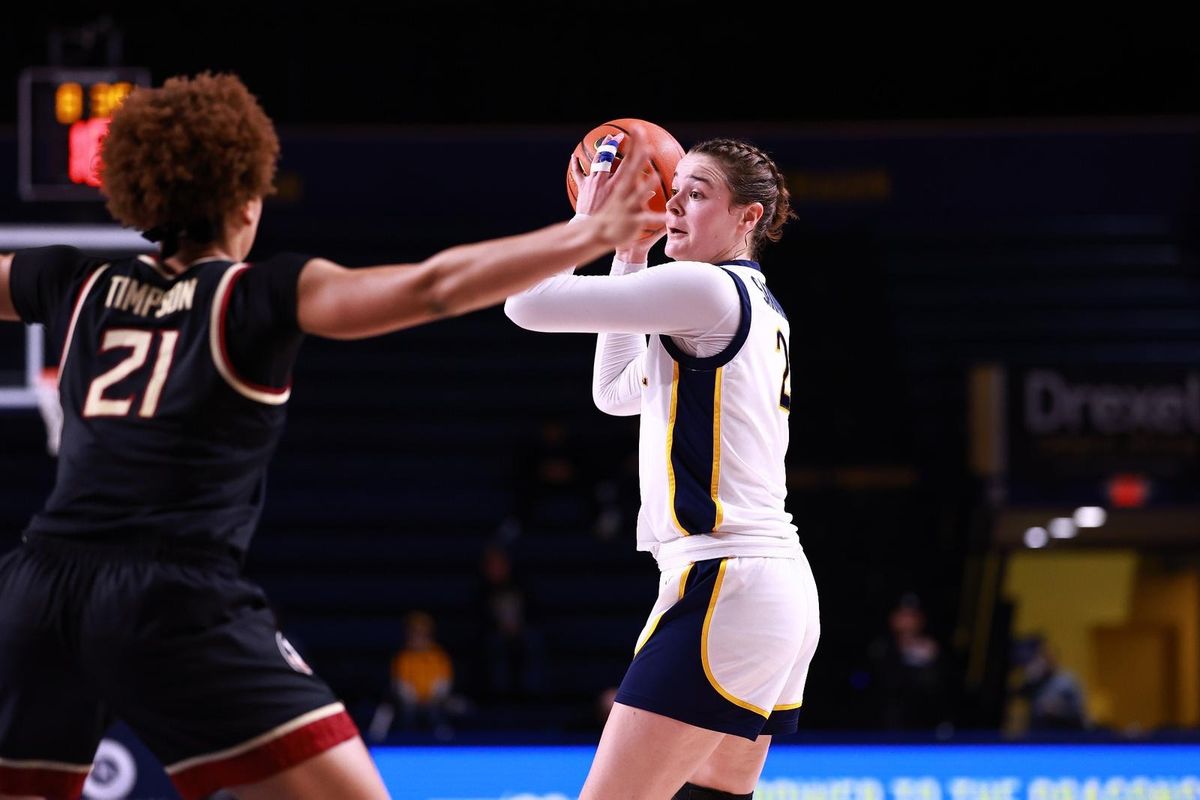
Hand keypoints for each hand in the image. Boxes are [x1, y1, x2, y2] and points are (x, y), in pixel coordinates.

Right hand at [581, 137, 662, 251]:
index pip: (627, 160)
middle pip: (631, 171)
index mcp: (620, 184)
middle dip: (639, 158)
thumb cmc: (608, 211)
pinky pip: (646, 219)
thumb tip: (619, 162)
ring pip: (638, 194)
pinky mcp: (632, 220)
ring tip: (655, 176)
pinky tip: (666, 218)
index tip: (636, 128)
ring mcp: (627, 206)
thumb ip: (620, 176)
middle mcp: (623, 192)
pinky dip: (656, 218)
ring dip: (646, 185)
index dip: (633, 144)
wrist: (597, 233)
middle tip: (647, 145)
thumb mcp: (612, 191)